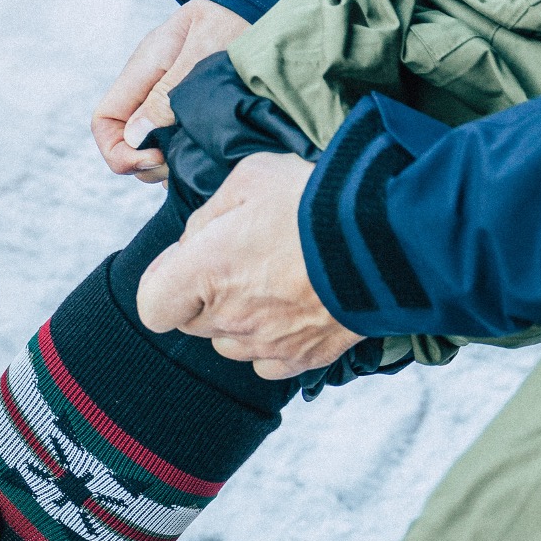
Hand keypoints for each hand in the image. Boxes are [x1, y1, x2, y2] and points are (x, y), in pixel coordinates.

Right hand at [92, 0, 250, 180]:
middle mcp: (148, 86)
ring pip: (146, 146)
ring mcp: (165, 97)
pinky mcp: (186, 107)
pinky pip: (170, 140)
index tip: (154, 157)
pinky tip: (202, 155)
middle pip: (123, 141)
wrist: (255, 2)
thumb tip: (134, 136)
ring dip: (164, 163)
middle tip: (178, 164)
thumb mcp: (201, 53)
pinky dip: (181, 156)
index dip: (117, 150)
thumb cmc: (232, 19)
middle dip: (143, 164)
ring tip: (193, 160)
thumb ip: (167, 94)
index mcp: (142, 70)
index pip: (104, 120)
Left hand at [135, 153, 364, 378]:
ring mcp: (266, 344)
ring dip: (239, 321)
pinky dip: (275, 342)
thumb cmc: (316, 200)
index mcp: (205, 270)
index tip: (186, 264)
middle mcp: (229, 316)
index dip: (164, 285)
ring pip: (229, 344)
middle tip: (242, 260)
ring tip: (274, 284)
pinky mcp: (302, 359)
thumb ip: (210, 214)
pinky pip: (269, 363)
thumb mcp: (251, 177)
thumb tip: (198, 238)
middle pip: (193, 323)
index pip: (152, 305)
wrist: (388, 238)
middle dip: (204, 296)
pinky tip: (295, 310)